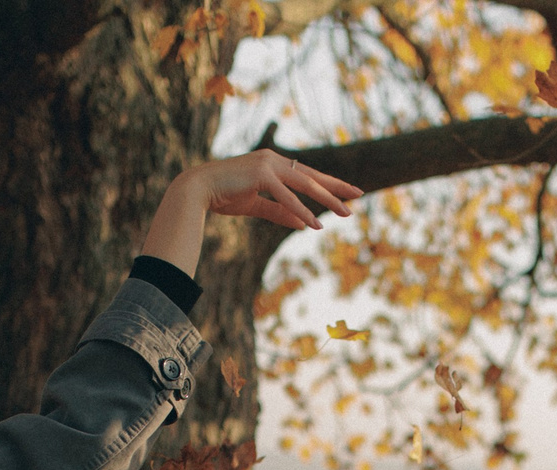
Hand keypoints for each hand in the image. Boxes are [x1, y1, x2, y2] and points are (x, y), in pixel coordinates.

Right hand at [189, 150, 361, 231]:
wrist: (197, 189)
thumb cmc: (224, 196)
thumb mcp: (257, 206)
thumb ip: (280, 213)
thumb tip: (304, 224)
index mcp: (273, 164)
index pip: (307, 175)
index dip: (329, 184)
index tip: (349, 192)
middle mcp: (273, 160)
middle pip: (312, 176)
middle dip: (336, 188)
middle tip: (359, 197)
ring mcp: (267, 165)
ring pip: (305, 184)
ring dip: (326, 200)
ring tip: (345, 213)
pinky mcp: (260, 174)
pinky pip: (286, 196)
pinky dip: (301, 210)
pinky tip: (316, 223)